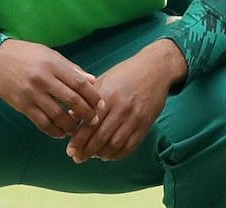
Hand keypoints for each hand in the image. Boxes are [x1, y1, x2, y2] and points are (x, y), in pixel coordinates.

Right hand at [0, 39, 104, 138]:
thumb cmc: (27, 55)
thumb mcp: (51, 55)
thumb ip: (72, 69)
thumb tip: (93, 81)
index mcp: (54, 65)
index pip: (80, 83)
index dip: (93, 97)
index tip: (101, 105)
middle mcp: (44, 79)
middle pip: (72, 100)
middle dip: (86, 113)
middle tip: (93, 120)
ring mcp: (32, 93)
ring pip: (58, 115)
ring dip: (71, 125)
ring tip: (77, 129)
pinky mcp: (22, 105)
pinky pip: (42, 122)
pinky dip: (53, 131)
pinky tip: (60, 132)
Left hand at [66, 38, 185, 162]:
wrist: (155, 68)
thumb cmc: (126, 73)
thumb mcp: (104, 80)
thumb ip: (87, 100)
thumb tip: (71, 118)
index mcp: (107, 96)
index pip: (89, 124)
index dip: (78, 141)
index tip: (70, 151)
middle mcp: (121, 108)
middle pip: (100, 138)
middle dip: (87, 152)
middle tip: (78, 158)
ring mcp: (135, 117)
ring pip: (115, 144)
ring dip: (102, 154)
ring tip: (93, 155)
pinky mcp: (146, 124)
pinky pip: (130, 146)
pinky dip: (118, 154)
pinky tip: (109, 154)